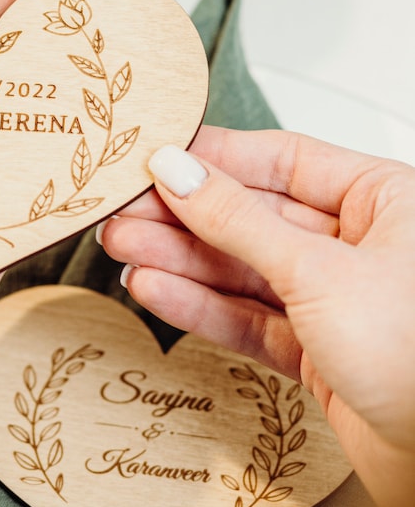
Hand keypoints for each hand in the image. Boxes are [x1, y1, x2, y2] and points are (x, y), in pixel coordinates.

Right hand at [100, 125, 414, 506]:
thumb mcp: (319, 270)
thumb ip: (239, 221)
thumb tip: (179, 174)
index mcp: (384, 200)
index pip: (282, 160)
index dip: (215, 158)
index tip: (157, 157)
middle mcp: (358, 244)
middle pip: (251, 216)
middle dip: (182, 217)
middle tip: (125, 210)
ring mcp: (333, 298)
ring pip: (241, 269)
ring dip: (179, 261)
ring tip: (124, 248)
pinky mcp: (316, 349)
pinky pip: (247, 316)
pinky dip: (199, 306)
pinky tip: (155, 289)